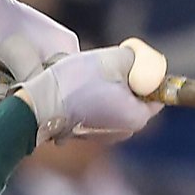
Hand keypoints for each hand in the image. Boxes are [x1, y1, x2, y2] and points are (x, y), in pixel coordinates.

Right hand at [14, 44, 163, 142]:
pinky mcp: (85, 132)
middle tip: (109, 63)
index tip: (132, 60)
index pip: (157, 93)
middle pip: (135, 97)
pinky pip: (98, 108)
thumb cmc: (75, 84)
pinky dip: (92, 96)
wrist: (37, 106)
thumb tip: (141, 60)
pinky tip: (77, 87)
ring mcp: (103, 135)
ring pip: (115, 101)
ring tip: (88, 75)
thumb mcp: (113, 59)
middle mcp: (123, 132)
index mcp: (137, 118)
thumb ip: (136, 59)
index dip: (148, 73)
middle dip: (126, 78)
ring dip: (107, 86)